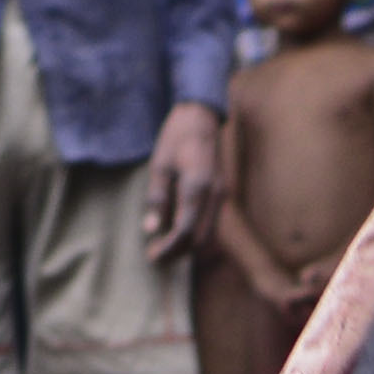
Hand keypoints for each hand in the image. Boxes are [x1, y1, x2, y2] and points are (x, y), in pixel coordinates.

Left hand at [139, 100, 228, 265]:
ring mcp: (221, 195)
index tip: (152, 256)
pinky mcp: (221, 194)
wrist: (201, 117)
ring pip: (209, 234)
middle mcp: (214, 194)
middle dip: (178, 252)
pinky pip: (211, 224)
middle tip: (156, 255)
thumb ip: (157, 198)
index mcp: (197, 186)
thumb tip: (151, 229)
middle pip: (200, 238)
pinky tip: (178, 232)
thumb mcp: (159, 166)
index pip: (185, 230)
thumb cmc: (176, 137)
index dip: (169, 248)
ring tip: (165, 247)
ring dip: (188, 246)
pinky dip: (196, 234)